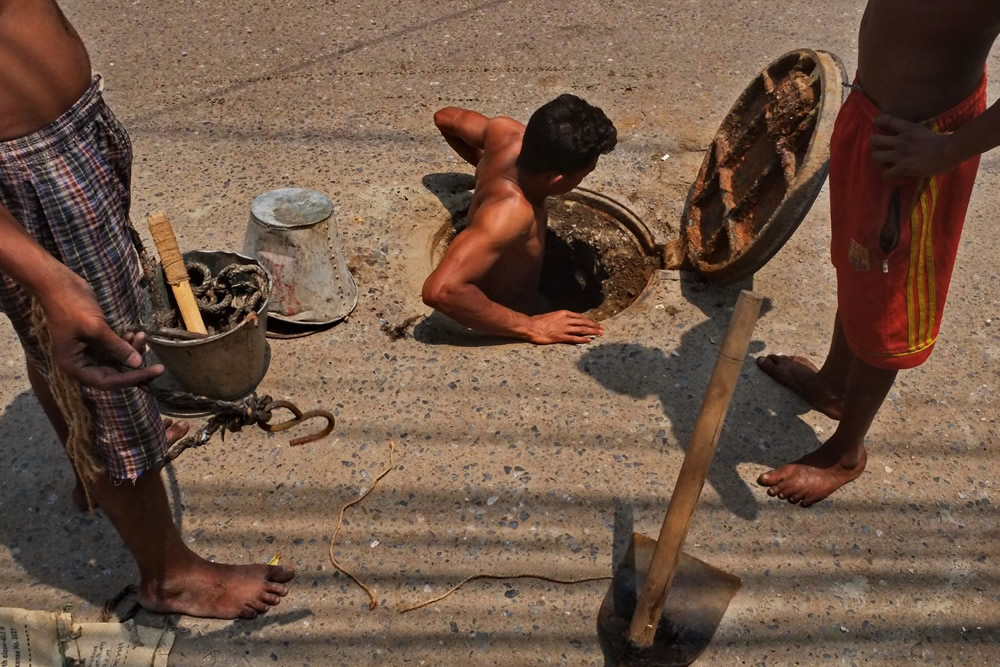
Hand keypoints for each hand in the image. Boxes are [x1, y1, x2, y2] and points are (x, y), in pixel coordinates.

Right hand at [39, 271, 163, 389]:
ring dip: (132, 350)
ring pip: (116, 360)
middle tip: (158, 364)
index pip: (107, 381)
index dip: (131, 379)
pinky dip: (125, 343)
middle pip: (113, 374)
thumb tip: (138, 363)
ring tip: (142, 336)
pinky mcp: (93, 340)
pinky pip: (113, 348)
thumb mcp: (96, 329)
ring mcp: (87, 351)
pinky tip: (135, 333)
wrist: (58, 284)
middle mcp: (80, 362)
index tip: (153, 372)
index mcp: (74, 365)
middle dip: (135, 366)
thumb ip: (117, 348)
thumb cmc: (72, 306)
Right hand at [526, 310, 603, 344]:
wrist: (531, 326)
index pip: (580, 316)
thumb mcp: (551, 315)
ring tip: (600, 334)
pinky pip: (574, 338)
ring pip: (582, 330)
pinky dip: (583, 339)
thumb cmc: (538, 321)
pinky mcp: (561, 337)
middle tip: (602, 328)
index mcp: (564, 313)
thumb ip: (559, 318)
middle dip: (594, 326)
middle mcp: (566, 320)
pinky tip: (589, 340)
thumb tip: (564, 320)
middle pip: (584, 323)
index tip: (594, 322)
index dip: (588, 320)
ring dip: (592, 332)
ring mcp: (564, 329)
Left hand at [871, 115, 958, 179]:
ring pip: (875, 157)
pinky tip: (896, 176)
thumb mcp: (924, 131)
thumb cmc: (944, 142)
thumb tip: (911, 139)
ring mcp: (900, 154)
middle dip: (875, 147)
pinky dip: (889, 177)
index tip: (875, 122)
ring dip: (880, 162)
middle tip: (882, 152)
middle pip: (873, 140)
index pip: (886, 120)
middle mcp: (900, 140)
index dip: (878, 121)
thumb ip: (913, 134)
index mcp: (908, 128)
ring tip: (888, 165)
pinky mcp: (903, 167)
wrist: (951, 150)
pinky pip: (885, 174)